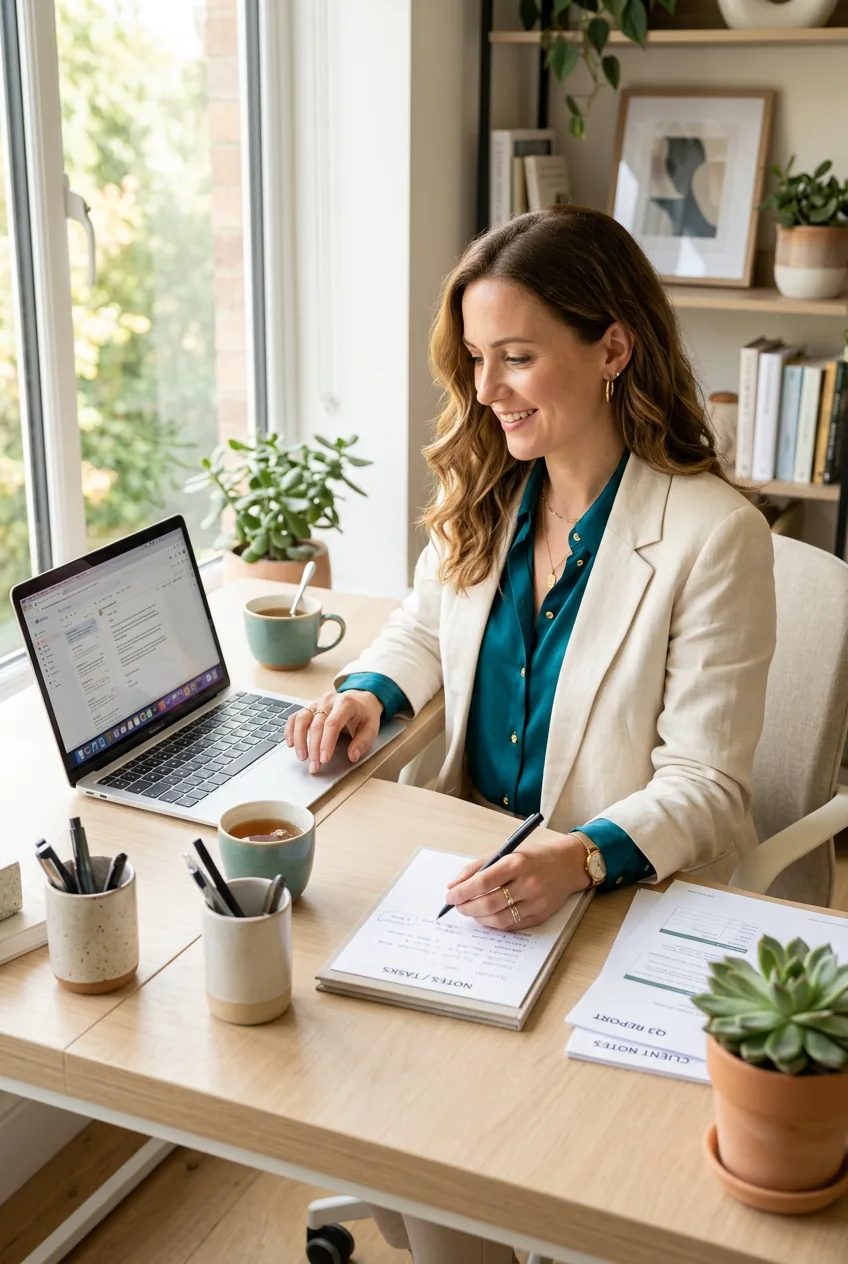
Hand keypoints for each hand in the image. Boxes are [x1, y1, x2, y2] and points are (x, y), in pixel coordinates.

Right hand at [284, 689, 382, 773]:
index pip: (332, 724)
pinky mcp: (309, 707)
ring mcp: (317, 702)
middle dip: (314, 748)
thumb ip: (363, 742)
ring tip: (302, 757)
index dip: (326, 743)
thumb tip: (353, 756)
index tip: (324, 759)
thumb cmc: (364, 715)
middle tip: (314, 766)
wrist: (360, 700)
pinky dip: (290, 730)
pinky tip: (291, 743)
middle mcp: (329, 700)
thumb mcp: (372, 728)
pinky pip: (295, 717)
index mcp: (346, 703)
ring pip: (302, 719)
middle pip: (316, 724)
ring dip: (299, 739)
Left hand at [445, 833, 591, 929]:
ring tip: (470, 910)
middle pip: (489, 904)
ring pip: (499, 919)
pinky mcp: (541, 916)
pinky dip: (494, 923)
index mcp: (517, 863)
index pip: (482, 882)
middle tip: (457, 905)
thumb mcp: (506, 852)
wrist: (569, 865)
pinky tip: (487, 916)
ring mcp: (536, 902)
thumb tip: (454, 885)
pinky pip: (511, 926)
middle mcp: (528, 883)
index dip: (462, 892)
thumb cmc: (534, 857)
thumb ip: (479, 867)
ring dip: (478, 917)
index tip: (450, 895)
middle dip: (467, 907)